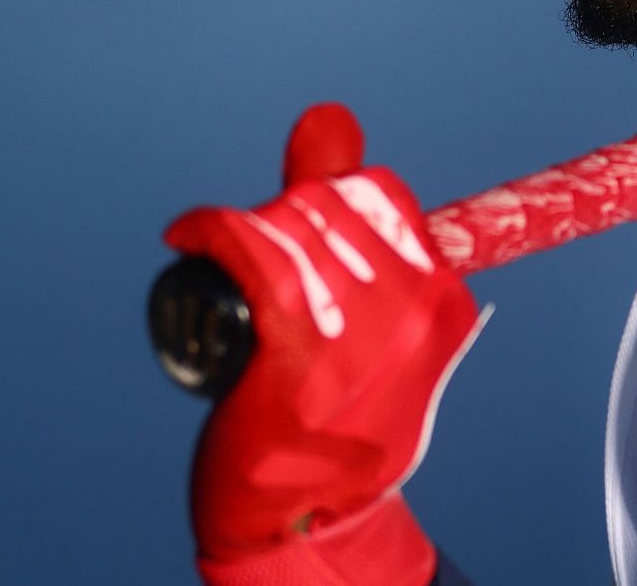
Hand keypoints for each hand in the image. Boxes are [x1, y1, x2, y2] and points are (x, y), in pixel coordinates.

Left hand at [164, 104, 482, 585]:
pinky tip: (191, 236)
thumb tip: (327, 114)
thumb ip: (353, 221)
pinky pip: (255, 252)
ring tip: (219, 250)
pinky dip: (215, 230)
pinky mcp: (302, 344)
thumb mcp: (368, 321)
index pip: (384, 196)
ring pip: (293, 223)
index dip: (330, 196)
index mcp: (445, 301)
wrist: (307, 522)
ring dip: (245, 227)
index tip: (296, 227)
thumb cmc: (334, 421)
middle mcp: (416, 307)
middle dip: (283, 211)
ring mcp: (365, 326)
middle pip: (336, 203)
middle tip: (251, 251)